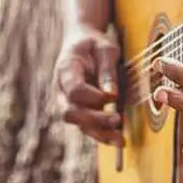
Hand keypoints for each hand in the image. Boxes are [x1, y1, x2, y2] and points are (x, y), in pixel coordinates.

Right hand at [53, 24, 122, 145]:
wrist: (82, 41)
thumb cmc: (94, 44)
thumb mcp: (105, 49)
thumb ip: (107, 71)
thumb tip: (111, 95)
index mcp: (65, 69)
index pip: (73, 90)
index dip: (92, 96)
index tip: (113, 96)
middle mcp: (61, 89)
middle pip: (70, 112)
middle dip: (94, 120)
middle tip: (117, 119)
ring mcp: (67, 102)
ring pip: (78, 124)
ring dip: (99, 134)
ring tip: (120, 141)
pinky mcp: (79, 110)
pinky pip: (87, 127)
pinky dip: (102, 134)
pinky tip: (118, 140)